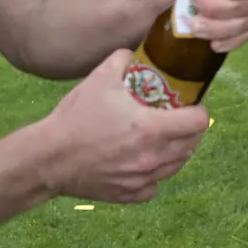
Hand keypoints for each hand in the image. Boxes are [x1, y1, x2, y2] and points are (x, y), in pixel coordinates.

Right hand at [38, 49, 211, 202]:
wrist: (49, 157)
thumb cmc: (76, 117)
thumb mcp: (100, 78)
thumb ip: (123, 59)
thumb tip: (135, 52)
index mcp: (151, 128)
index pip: (198, 122)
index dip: (198, 111)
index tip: (189, 105)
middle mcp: (153, 157)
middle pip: (192, 144)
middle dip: (189, 130)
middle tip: (176, 119)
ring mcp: (143, 179)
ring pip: (177, 165)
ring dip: (176, 151)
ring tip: (162, 138)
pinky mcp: (131, 195)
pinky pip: (155, 185)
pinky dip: (154, 174)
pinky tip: (141, 161)